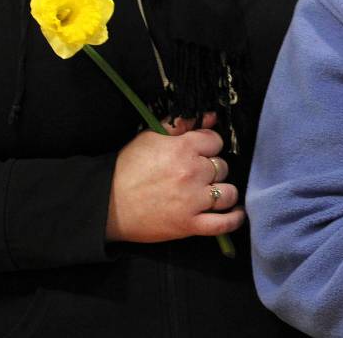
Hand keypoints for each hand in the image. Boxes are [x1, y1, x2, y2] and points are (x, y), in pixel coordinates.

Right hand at [106, 112, 245, 243]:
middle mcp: (192, 172)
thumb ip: (180, 123)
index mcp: (183, 148)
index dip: (209, 146)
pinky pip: (223, 224)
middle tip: (197, 174)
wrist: (106, 204)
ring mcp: (193, 200)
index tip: (200, 152)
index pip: (216, 142)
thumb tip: (211, 116)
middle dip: (213, 169)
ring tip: (213, 193)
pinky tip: (235, 214)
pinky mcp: (189, 225)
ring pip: (228, 192)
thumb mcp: (150, 137)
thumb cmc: (128, 168)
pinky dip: (233, 219)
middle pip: (222, 166)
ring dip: (223, 192)